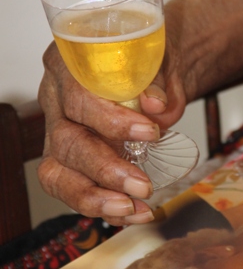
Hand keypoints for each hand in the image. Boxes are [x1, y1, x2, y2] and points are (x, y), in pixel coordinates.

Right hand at [37, 41, 185, 225]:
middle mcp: (55, 98)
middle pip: (65, 141)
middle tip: (143, 185)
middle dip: (105, 169)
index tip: (150, 133)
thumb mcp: (160, 55)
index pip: (78, 97)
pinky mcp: (66, 157)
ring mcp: (57, 130)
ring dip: (95, 197)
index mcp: (70, 64)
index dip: (110, 119)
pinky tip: (133, 213)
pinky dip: (102, 205)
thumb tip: (156, 105)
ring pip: (57, 173)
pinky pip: (71, 188)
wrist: (153, 66)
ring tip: (133, 209)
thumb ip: (158, 80)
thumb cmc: (149, 56)